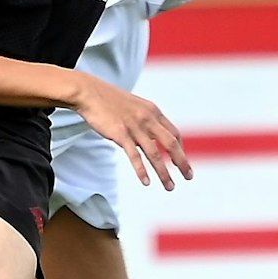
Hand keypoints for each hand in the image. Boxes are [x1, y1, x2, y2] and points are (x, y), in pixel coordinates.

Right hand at [70, 74, 190, 190]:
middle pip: (171, 144)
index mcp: (153, 111)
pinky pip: (134, 156)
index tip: (182, 161)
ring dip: (164, 173)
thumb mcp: (134, 106)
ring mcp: (134, 127)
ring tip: (170, 187)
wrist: (88, 92)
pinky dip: (141, 170)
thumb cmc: (108, 100)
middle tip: (188, 177)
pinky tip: (146, 182)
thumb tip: (148, 139)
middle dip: (182, 163)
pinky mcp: (120, 134)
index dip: (181, 149)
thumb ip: (144, 120)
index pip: (174, 133)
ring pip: (155, 154)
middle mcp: (147, 119)